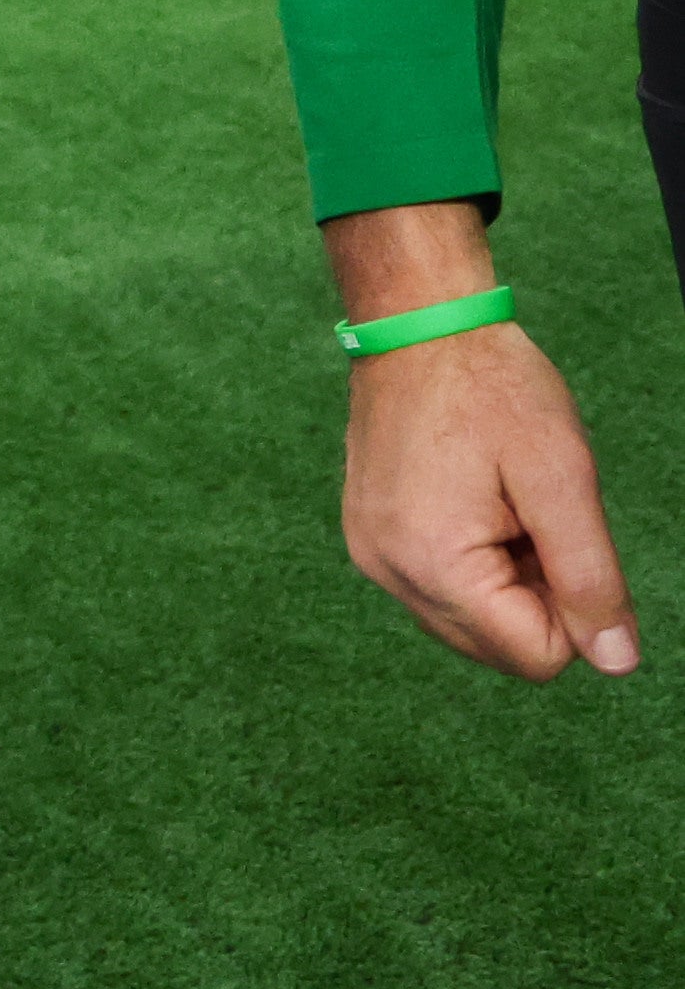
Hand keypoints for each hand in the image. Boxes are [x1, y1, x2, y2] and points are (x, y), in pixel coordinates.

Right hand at [327, 200, 634, 677]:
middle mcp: (389, 573)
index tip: (560, 531)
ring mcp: (372, 556)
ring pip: (471, 623)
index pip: (536, 656)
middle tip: (531, 515)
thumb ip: (590, 578)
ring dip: (505, 579)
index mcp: (434, 564)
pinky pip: (439, 590)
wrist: (417, 325)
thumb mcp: (563, 479)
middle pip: (500, 647)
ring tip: (501, 503)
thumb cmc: (494, 389)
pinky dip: (472, 562)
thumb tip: (617, 663)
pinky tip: (473, 502)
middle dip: (536, 596)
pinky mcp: (370, 537)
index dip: (575, 606)